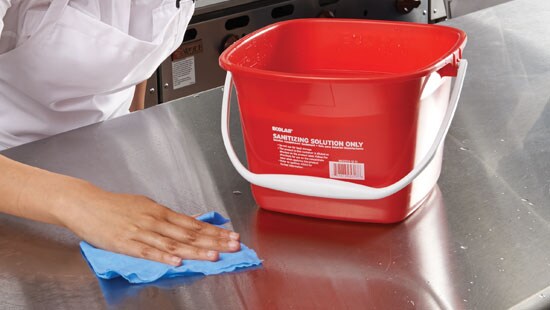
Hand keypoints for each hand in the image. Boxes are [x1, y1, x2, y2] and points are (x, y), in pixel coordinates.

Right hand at [55, 181, 240, 265]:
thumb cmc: (116, 206)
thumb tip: (192, 220)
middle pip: (189, 233)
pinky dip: (163, 257)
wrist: (85, 203)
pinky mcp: (126, 243)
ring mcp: (141, 231)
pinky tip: (176, 262)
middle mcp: (155, 220)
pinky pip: (147, 251)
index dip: (215, 231)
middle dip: (214, 241)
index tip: (232, 236)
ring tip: (214, 256)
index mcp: (161, 211)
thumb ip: (169, 217)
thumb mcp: (146, 206)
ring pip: (173, 243)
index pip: (194, 223)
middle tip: (233, 246)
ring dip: (195, 251)